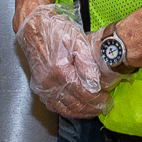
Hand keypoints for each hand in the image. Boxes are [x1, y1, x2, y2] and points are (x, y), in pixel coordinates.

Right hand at [14, 0, 108, 118]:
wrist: (33, 28)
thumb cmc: (56, 30)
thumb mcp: (77, 40)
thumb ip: (87, 62)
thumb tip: (95, 82)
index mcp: (61, 71)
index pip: (84, 94)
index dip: (98, 100)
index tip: (107, 101)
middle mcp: (50, 83)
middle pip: (75, 104)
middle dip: (92, 109)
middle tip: (104, 108)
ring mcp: (42, 87)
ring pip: (64, 109)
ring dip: (80, 113)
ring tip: (93, 111)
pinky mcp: (38, 87)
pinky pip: (53, 105)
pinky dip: (66, 110)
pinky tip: (75, 109)